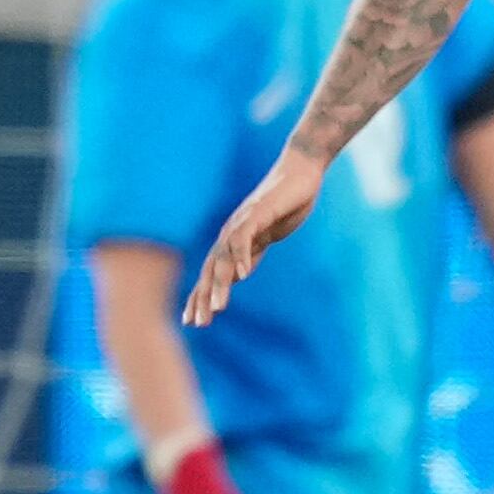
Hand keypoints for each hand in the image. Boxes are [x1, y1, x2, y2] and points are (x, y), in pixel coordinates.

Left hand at [185, 148, 321, 325]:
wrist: (300, 171)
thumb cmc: (286, 203)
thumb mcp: (266, 236)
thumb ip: (251, 253)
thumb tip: (236, 275)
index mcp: (232, 240)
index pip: (210, 273)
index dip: (201, 296)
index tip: (193, 322)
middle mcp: (230, 231)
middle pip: (211, 269)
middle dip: (203, 297)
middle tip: (197, 323)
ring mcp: (242, 221)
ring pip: (224, 257)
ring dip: (220, 283)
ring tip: (218, 308)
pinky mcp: (258, 211)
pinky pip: (245, 237)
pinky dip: (242, 255)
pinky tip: (243, 275)